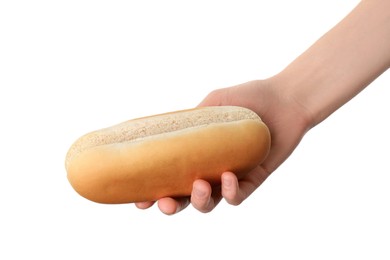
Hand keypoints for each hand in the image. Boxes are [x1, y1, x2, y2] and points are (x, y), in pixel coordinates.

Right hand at [136, 79, 312, 213]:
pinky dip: (231, 192)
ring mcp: (230, 176)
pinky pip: (238, 196)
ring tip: (200, 186)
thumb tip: (168, 131)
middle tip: (164, 203)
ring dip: (200, 201)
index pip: (169, 175)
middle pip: (186, 197)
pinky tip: (228, 176)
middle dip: (171, 205)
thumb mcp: (213, 102)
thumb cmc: (249, 96)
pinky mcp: (253, 180)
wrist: (284, 98)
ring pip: (210, 203)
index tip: (139, 199)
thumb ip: (192, 117)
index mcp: (196, 152)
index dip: (153, 190)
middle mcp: (210, 168)